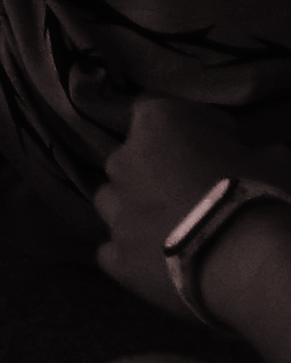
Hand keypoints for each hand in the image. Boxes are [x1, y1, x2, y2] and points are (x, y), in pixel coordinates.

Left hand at [97, 97, 290, 318]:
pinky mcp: (116, 258)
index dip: (184, 133)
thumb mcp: (268, 154)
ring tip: (170, 234)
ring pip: (113, 205)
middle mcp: (122, 159)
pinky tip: (158, 268)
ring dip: (135, 214)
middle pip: (130, 161)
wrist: (247, 261)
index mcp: (155, 120)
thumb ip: (242, 149)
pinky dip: (131, 258)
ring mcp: (115, 211)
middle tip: (191, 198)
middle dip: (153, 175)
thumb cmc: (259, 193)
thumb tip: (243, 156)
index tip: (212, 152)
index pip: (155, 113)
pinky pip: (113, 253)